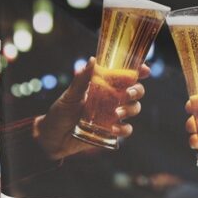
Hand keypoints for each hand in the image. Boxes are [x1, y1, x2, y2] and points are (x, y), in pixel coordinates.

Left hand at [33, 57, 149, 159]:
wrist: (53, 137)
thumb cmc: (60, 112)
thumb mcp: (69, 95)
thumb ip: (82, 79)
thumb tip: (92, 60)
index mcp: (104, 86)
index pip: (125, 76)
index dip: (138, 71)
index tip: (144, 69)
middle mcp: (112, 99)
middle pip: (135, 91)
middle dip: (136, 91)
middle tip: (127, 94)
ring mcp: (114, 115)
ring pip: (134, 108)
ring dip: (130, 110)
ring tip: (115, 114)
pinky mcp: (113, 131)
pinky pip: (127, 129)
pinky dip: (122, 129)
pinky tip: (111, 129)